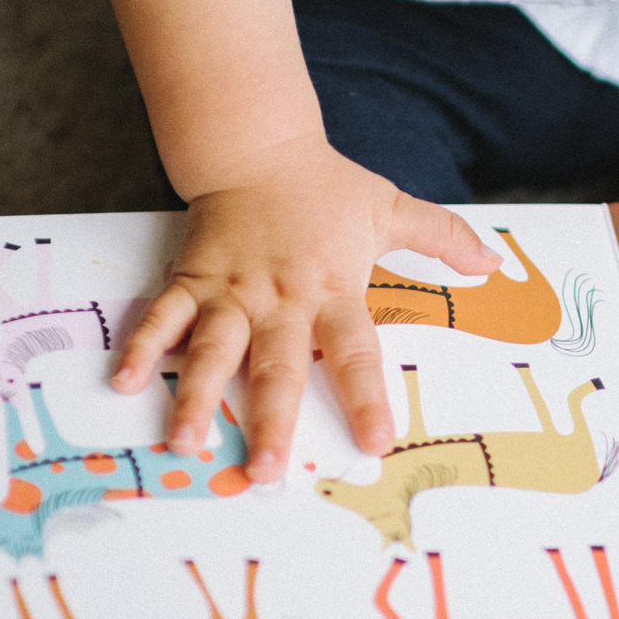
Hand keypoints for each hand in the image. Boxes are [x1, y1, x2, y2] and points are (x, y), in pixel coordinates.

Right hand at [110, 136, 501, 482]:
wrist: (258, 144)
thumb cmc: (326, 188)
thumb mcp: (391, 208)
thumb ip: (443, 238)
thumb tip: (494, 263)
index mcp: (332, 290)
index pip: (354, 352)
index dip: (365, 397)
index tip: (374, 442)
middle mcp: (280, 299)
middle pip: (277, 367)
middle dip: (271, 422)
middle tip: (265, 473)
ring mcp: (231, 292)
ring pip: (213, 351)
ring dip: (196, 397)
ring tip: (184, 445)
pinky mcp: (192, 279)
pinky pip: (165, 317)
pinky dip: (143, 347)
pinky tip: (124, 382)